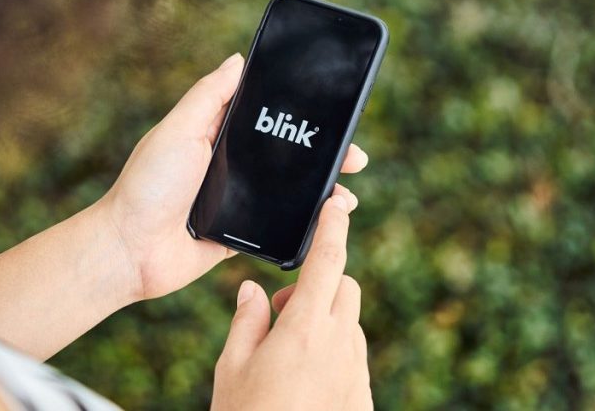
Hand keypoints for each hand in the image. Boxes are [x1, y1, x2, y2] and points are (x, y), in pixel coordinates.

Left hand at [98, 53, 368, 302]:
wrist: (130, 250)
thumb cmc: (148, 185)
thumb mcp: (179, 129)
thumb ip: (210, 95)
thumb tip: (240, 58)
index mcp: (217, 135)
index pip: (267, 117)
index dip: (300, 113)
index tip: (333, 110)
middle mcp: (230, 165)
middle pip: (287, 155)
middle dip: (324, 154)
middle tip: (355, 156)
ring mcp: (238, 200)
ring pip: (290, 191)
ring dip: (322, 190)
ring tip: (347, 193)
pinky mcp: (240, 233)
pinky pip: (280, 226)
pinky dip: (306, 223)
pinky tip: (327, 221)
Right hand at [211, 195, 371, 410]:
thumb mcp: (231, 369)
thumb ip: (246, 321)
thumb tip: (254, 291)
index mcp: (305, 328)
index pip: (327, 261)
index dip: (333, 226)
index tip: (339, 204)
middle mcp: (340, 344)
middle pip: (345, 288)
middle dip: (320, 286)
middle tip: (283, 315)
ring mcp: (356, 372)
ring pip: (351, 324)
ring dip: (326, 323)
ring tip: (287, 358)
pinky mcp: (363, 397)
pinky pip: (353, 359)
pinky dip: (333, 356)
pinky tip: (302, 384)